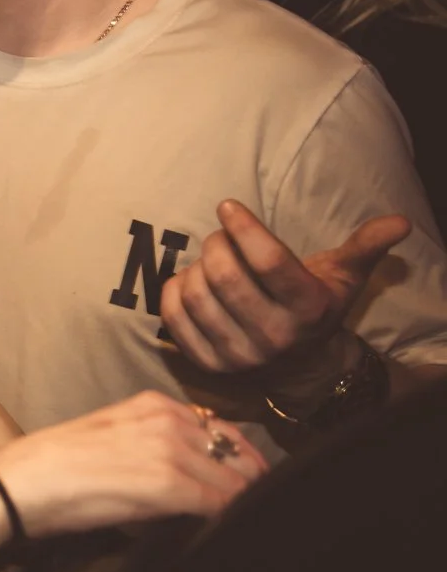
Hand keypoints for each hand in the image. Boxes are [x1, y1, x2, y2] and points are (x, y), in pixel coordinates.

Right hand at [0, 391, 267, 536]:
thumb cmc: (56, 466)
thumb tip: (192, 474)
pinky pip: (219, 503)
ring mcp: (170, 449)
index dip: (243, 460)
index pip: (223, 430)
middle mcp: (167, 420)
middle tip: (255, 505)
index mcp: (153, 404)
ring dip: (241, 502)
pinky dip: (227, 516)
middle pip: (236, 454)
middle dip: (250, 482)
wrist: (23, 481)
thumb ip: (154, 443)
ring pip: (234, 480)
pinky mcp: (168, 484)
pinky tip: (222, 527)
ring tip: (243, 519)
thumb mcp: (112, 436)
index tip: (251, 482)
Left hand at [160, 200, 409, 373]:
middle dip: (216, 243)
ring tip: (210, 264)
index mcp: (307, 310)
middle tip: (220, 237)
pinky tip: (188, 283)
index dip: (243, 227)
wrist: (300, 366)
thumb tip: (399, 221)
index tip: (227, 206)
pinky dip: (173, 291)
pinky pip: (172, 317)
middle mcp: (274, 336)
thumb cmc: (316, 307)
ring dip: (195, 267)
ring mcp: (238, 355)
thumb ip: (366, 247)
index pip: (268, 261)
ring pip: (196, 293)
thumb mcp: (343, 277)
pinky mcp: (208, 364)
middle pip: (225, 275)